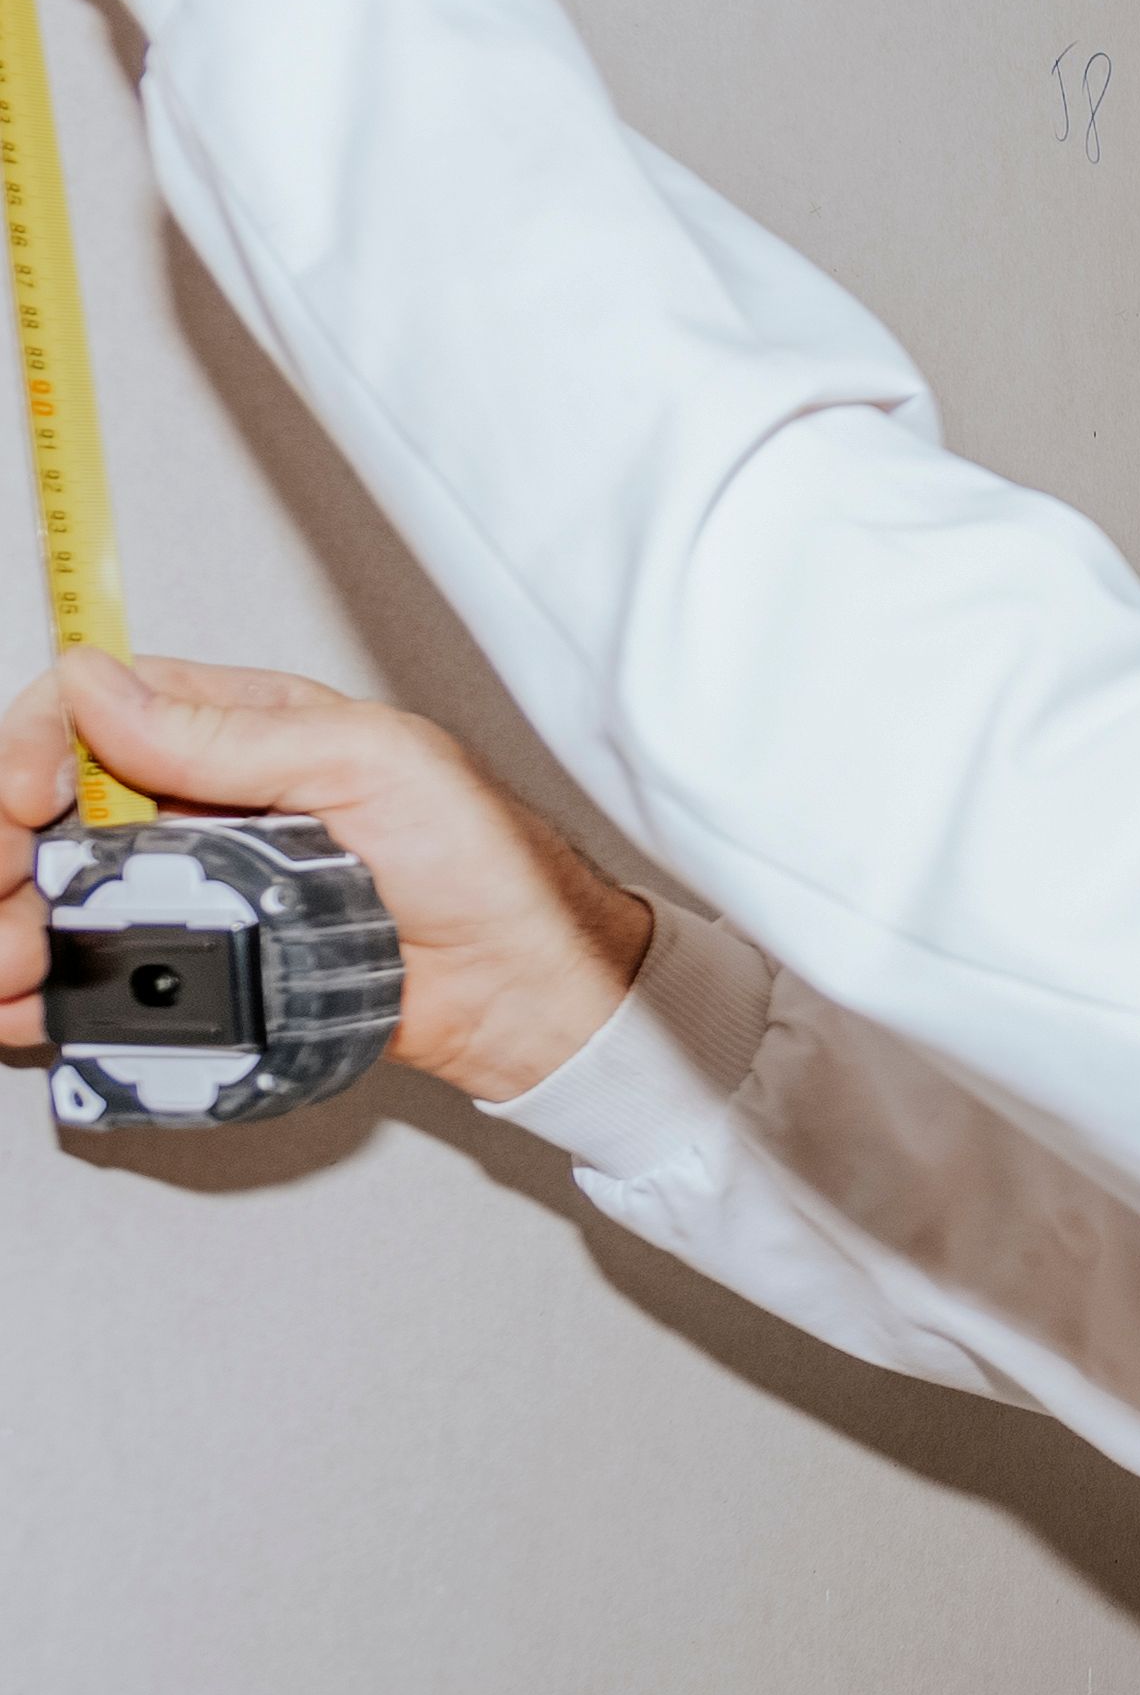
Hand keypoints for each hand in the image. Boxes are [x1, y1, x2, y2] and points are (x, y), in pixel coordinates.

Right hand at [0, 651, 649, 1100]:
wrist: (531, 988)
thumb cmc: (490, 864)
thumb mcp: (371, 764)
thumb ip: (232, 733)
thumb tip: (103, 685)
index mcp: (246, 732)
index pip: (92, 711)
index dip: (32, 748)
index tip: (25, 802)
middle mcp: (207, 805)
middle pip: (51, 808)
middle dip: (1, 847)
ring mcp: (199, 889)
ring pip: (55, 892)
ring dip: (7, 922)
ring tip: (6, 962)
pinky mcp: (206, 967)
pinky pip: (96, 973)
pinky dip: (38, 993)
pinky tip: (18, 1009)